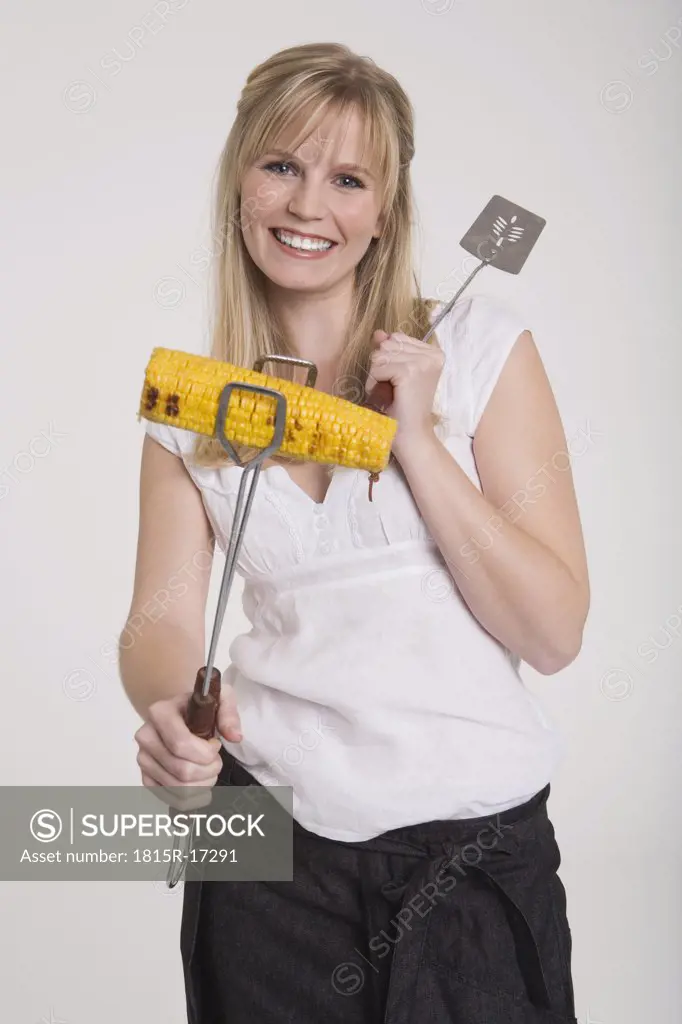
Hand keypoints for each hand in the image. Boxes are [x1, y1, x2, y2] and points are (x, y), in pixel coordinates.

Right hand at [135, 683, 241, 809]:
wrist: (180, 714)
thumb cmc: (199, 707)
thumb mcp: (220, 698)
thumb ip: (229, 714)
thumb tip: (235, 737)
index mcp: (160, 713)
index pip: (181, 744)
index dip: (206, 752)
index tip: (216, 744)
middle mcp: (146, 737)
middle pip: (182, 770)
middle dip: (209, 770)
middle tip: (216, 761)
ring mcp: (144, 759)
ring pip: (178, 788)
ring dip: (203, 785)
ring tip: (209, 771)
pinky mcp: (146, 777)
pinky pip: (170, 798)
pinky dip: (191, 798)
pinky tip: (201, 785)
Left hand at [368, 330, 443, 456]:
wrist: (412, 434)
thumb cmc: (404, 407)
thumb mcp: (397, 372)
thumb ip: (390, 350)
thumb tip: (378, 332)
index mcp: (434, 352)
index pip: (397, 338)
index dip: (389, 358)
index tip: (398, 380)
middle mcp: (432, 354)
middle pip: (388, 344)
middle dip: (382, 366)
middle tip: (393, 388)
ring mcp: (422, 362)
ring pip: (381, 354)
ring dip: (377, 375)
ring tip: (390, 392)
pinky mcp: (409, 371)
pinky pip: (378, 367)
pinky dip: (375, 383)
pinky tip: (386, 396)